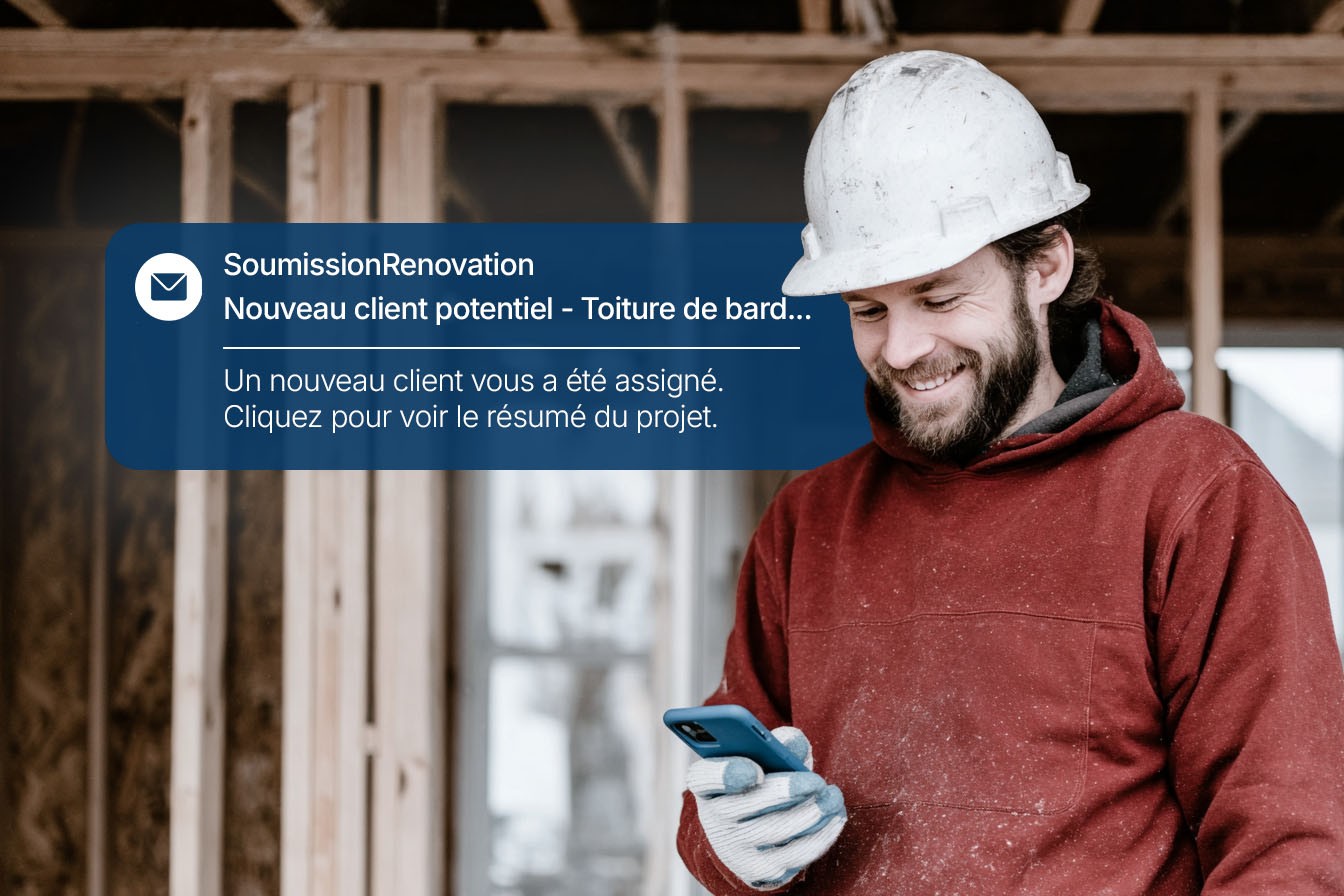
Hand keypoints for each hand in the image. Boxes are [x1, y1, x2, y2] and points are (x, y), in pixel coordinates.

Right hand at [686, 726, 846, 890]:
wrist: (751, 834)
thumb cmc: (759, 784)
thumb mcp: (760, 758)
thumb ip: (775, 743)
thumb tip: (793, 742)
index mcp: (707, 781)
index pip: (705, 776)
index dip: (726, 774)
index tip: (754, 770)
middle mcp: (715, 818)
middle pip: (746, 806)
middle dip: (785, 793)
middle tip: (816, 782)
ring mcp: (736, 848)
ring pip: (776, 831)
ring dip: (811, 814)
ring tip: (833, 797)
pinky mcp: (761, 870)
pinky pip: (795, 855)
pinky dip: (820, 835)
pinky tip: (834, 816)